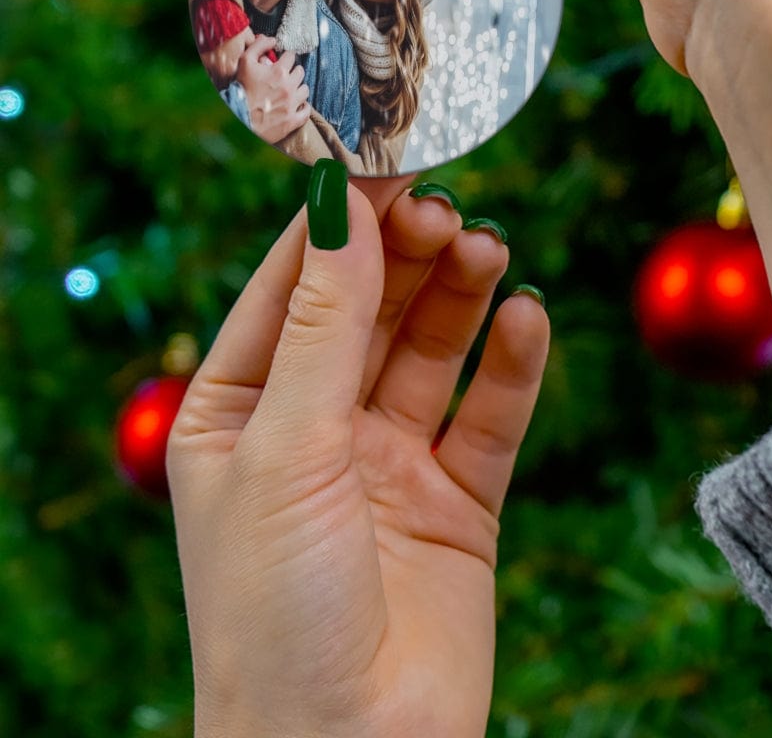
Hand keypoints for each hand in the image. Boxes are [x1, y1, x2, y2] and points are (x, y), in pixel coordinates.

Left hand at [167, 175, 549, 737]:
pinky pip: (490, 414)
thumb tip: (342, 207)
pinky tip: (528, 318)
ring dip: (461, 295)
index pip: (292, 288)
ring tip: (489, 250)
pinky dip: (512, 364)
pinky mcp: (458, 500)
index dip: (338, 225)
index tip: (385, 162)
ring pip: (433, 350)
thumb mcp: (286, 448)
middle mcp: (315, 429)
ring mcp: (389, 463)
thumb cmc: (275, 612)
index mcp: (240, 413)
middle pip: (371, 309)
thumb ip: (324, 325)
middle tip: (448, 210)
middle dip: (407, 256)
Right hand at [237, 36, 310, 142]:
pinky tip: (297, 105)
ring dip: (298, 88)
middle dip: (293, 71)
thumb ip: (258, 46)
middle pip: (300, 72)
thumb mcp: (245, 62)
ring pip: (305, 90)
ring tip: (290, 90)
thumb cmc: (240, 89)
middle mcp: (289, 86)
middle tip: (285, 75)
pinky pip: (306, 111)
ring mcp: (292, 104)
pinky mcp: (293, 119)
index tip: (282, 61)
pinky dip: (303, 107)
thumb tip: (271, 39)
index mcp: (280, 71)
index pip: (291, 56)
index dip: (285, 57)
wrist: (237, 116)